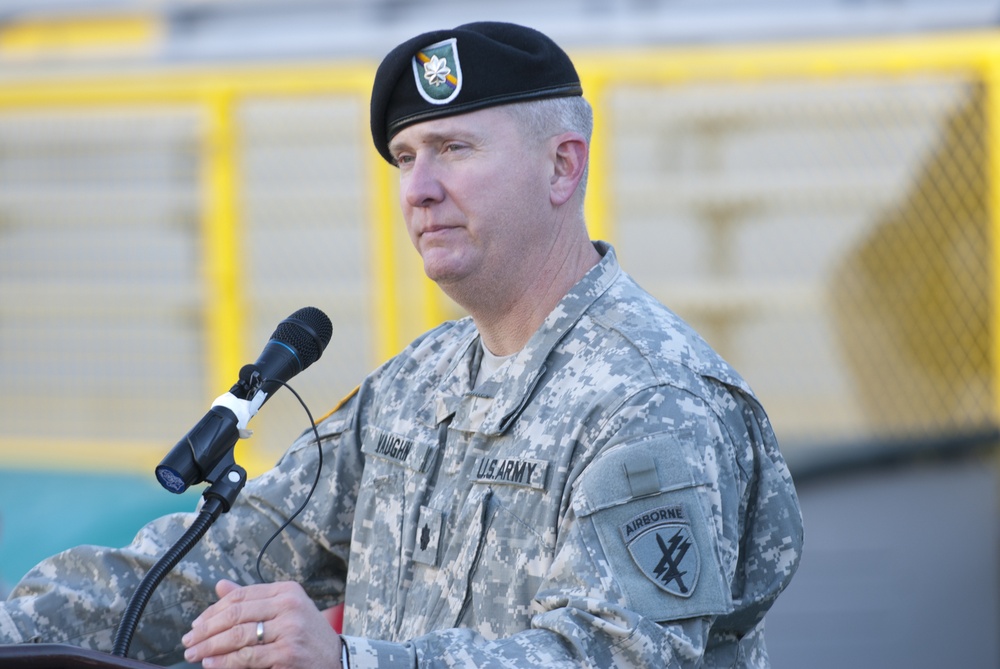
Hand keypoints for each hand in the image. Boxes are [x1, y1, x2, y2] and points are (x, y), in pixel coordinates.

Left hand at [182, 579, 341, 668]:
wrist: (336, 659)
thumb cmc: (307, 635)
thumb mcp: (285, 609)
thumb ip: (253, 599)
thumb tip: (220, 586)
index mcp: (286, 591)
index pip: (240, 595)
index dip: (213, 610)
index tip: (196, 623)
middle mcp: (289, 606)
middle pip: (236, 614)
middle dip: (206, 629)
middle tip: (188, 640)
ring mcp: (289, 629)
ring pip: (238, 636)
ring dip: (210, 646)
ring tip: (194, 653)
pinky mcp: (287, 653)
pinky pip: (247, 657)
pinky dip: (224, 662)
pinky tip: (211, 664)